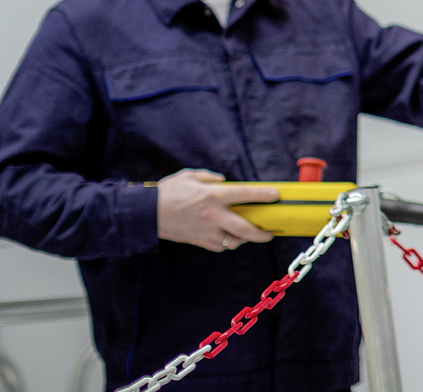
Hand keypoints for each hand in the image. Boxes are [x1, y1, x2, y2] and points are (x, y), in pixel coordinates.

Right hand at [157, 168, 277, 252]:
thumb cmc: (168, 192)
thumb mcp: (189, 176)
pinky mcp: (198, 241)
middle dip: (261, 233)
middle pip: (245, 228)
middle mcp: (213, 215)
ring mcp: (206, 230)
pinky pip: (219, 246)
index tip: (276, 196)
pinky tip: (229, 238)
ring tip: (249, 234)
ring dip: (243, 239)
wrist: (146, 214)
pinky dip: (227, 244)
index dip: (263, 195)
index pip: (245, 194)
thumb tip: (224, 181)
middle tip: (270, 233)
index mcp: (213, 195)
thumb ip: (210, 178)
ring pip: (233, 241)